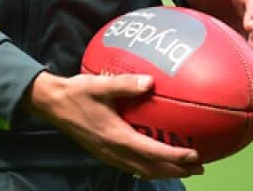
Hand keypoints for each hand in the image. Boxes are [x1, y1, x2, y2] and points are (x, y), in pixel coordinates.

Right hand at [21, 72, 203, 179]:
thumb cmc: (77, 93)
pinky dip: (150, 167)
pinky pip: (132, 166)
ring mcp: (108, 155)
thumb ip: (125, 85)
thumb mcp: (100, 85)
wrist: (52, 105)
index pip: (151, 152)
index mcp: (116, 137)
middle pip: (150, 168)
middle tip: (200, 168)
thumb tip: (150, 81)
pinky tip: (158, 159)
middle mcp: (113, 151)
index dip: (174, 157)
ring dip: (164, 171)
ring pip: (141, 170)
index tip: (195, 156)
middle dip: (176, 170)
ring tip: (185, 168)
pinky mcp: (105, 153)